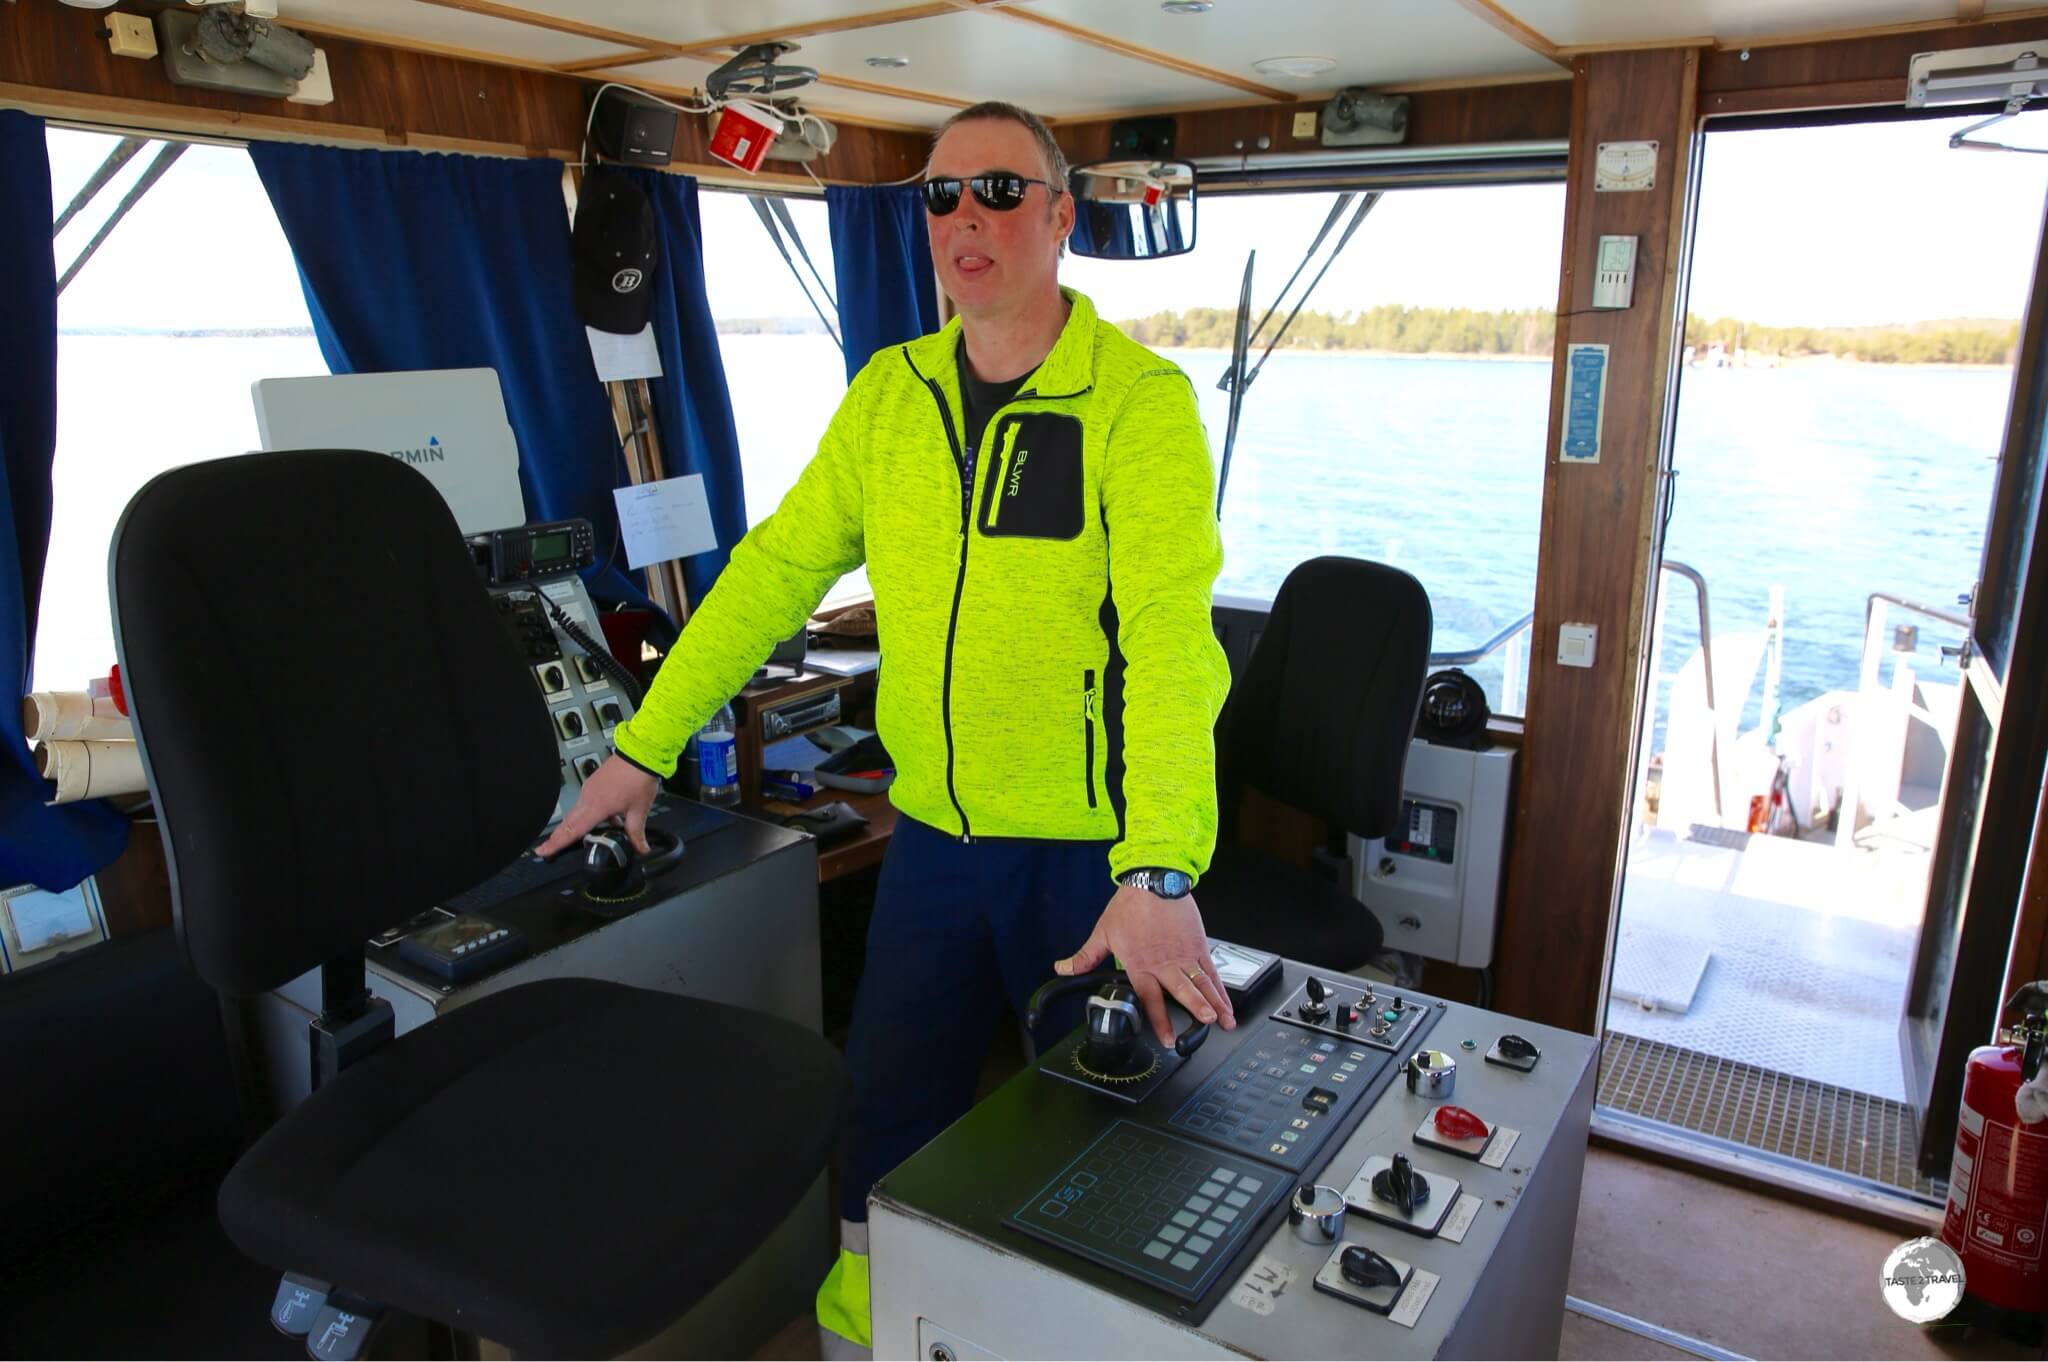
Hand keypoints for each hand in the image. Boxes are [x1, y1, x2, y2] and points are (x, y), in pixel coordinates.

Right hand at [534, 755, 658, 856]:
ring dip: (577, 825)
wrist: (639, 753)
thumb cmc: (638, 777)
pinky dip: (589, 813)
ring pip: (576, 812)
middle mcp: (588, 798)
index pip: (572, 831)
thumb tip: (641, 848)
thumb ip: (636, 832)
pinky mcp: (593, 783)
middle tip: (546, 848)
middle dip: (557, 837)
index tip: (542, 851)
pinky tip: (607, 817)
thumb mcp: (639, 810)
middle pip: (568, 823)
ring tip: (586, 836)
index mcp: (596, 807)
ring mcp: (588, 789)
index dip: (556, 843)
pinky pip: (585, 802)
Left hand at [1055, 884, 1235, 1047]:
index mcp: (1141, 964)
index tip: (1168, 1038)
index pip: (1151, 998)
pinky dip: (1220, 988)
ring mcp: (1185, 954)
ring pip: (1202, 983)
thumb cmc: (1129, 905)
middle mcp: (1165, 963)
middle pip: (1183, 990)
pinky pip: (1211, 971)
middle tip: (1206, 1023)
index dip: (1160, 1020)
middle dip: (1196, 1009)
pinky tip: (1226, 1003)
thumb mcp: (1102, 932)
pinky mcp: (1198, 945)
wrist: (1153, 879)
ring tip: (1224, 1021)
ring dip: (1215, 1003)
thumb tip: (1063, 968)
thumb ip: (1085, 957)